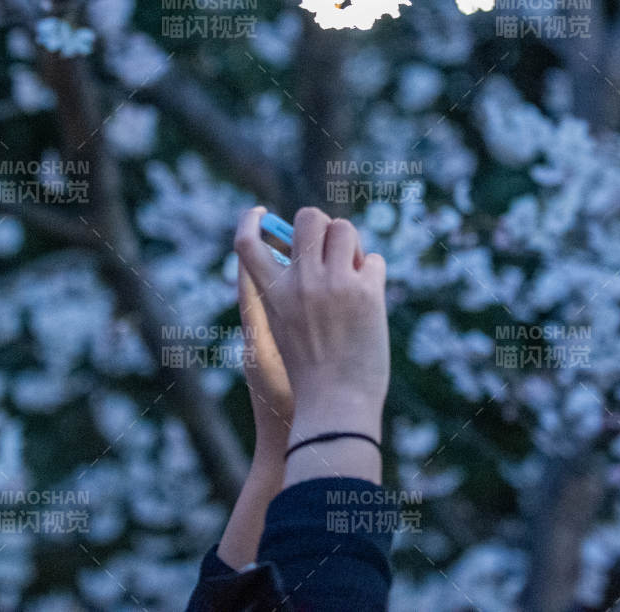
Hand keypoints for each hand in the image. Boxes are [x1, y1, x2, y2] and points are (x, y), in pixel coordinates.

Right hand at [234, 206, 388, 482]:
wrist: (337, 407)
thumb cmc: (309, 377)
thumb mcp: (281, 332)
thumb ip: (285, 294)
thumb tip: (301, 255)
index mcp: (272, 295)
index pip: (246, 244)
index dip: (250, 222)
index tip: (261, 213)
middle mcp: (300, 282)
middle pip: (309, 218)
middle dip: (323, 226)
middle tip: (331, 249)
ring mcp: (334, 284)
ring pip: (345, 229)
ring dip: (351, 246)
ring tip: (354, 276)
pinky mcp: (366, 293)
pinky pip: (373, 261)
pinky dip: (373, 276)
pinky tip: (370, 303)